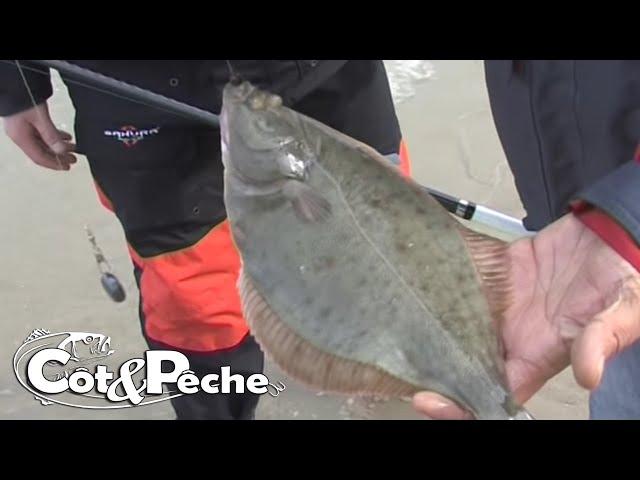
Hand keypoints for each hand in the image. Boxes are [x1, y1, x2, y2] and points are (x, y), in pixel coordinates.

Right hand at [3, 103, 75, 170]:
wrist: (15, 83)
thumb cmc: (24, 98)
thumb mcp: (40, 118)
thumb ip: (51, 135)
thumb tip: (62, 151)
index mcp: (21, 138)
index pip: (39, 158)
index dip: (54, 164)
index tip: (67, 166)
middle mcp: (21, 136)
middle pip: (42, 152)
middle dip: (59, 156)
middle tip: (74, 158)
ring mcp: (23, 130)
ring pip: (44, 143)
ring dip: (59, 146)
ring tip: (73, 147)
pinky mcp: (27, 123)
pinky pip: (42, 135)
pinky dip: (54, 137)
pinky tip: (66, 137)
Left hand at [412, 213, 639, 418]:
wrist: (619, 232)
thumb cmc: (628, 277)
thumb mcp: (623, 312)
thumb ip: (602, 340)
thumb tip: (587, 375)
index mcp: (541, 354)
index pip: (498, 392)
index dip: (463, 404)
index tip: (428, 401)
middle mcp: (515, 334)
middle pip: (465, 361)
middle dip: (433, 366)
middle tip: (395, 360)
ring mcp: (504, 305)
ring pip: (460, 324)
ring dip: (432, 326)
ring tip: (397, 323)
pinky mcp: (500, 274)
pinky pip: (467, 283)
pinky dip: (444, 283)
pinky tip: (418, 280)